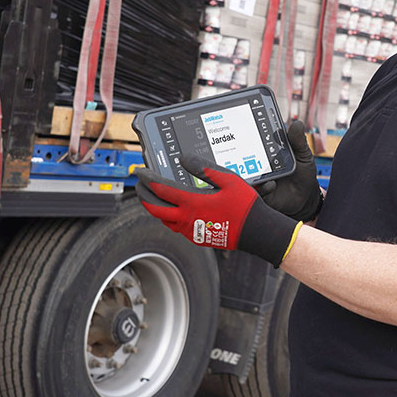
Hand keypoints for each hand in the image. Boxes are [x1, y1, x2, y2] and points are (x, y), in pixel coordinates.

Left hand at [136, 154, 300, 266]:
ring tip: (153, 196)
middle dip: (143, 195)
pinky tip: (173, 210)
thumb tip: (184, 159)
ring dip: (155, 207)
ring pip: (163, 220)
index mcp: (192, 203)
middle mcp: (187, 218)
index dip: (148, 179)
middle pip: (154, 208)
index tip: (141, 172)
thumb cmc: (245, 206)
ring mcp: (190, 230)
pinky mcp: (197, 237)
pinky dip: (168, 216)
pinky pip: (175, 227)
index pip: (161, 189)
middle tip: (139, 185)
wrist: (256, 231)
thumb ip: (204, 168)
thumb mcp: (228, 179)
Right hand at [255, 120, 322, 221]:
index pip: (256, 141)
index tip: (249, 128)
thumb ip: (298, 141)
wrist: (306, 197)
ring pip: (247, 174)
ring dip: (250, 172)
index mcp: (268, 152)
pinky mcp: (262, 193)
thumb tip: (297, 123)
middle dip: (243, 153)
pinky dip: (263, 187)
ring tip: (259, 170)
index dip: (250, 134)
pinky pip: (257, 191)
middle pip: (245, 157)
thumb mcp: (303, 155)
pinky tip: (272, 185)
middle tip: (249, 150)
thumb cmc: (303, 173)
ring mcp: (259, 179)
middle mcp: (260, 164)